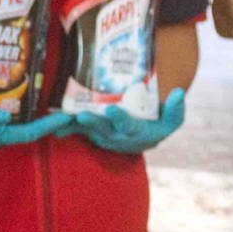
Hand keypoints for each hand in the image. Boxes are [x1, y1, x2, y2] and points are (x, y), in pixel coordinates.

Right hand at [0, 101, 74, 155]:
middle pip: (28, 133)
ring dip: (36, 120)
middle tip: (68, 111)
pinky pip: (5, 123)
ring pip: (18, 128)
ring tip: (52, 107)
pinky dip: (19, 115)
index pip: (27, 133)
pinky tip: (20, 105)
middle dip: (48, 124)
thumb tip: (5, 115)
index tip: (68, 116)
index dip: (49, 126)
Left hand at [71, 87, 187, 154]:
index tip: (112, 109)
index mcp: (138, 132)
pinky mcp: (92, 133)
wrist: (142, 139)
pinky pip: (77, 130)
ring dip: (76, 125)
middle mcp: (118, 137)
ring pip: (88, 131)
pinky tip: (54, 124)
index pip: (129, 126)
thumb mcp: (171, 120)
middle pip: (105, 130)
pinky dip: (66, 128)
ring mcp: (103, 136)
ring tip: (64, 117)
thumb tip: (178, 93)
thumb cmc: (157, 124)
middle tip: (83, 115)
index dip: (120, 119)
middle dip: (94, 123)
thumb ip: (175, 109)